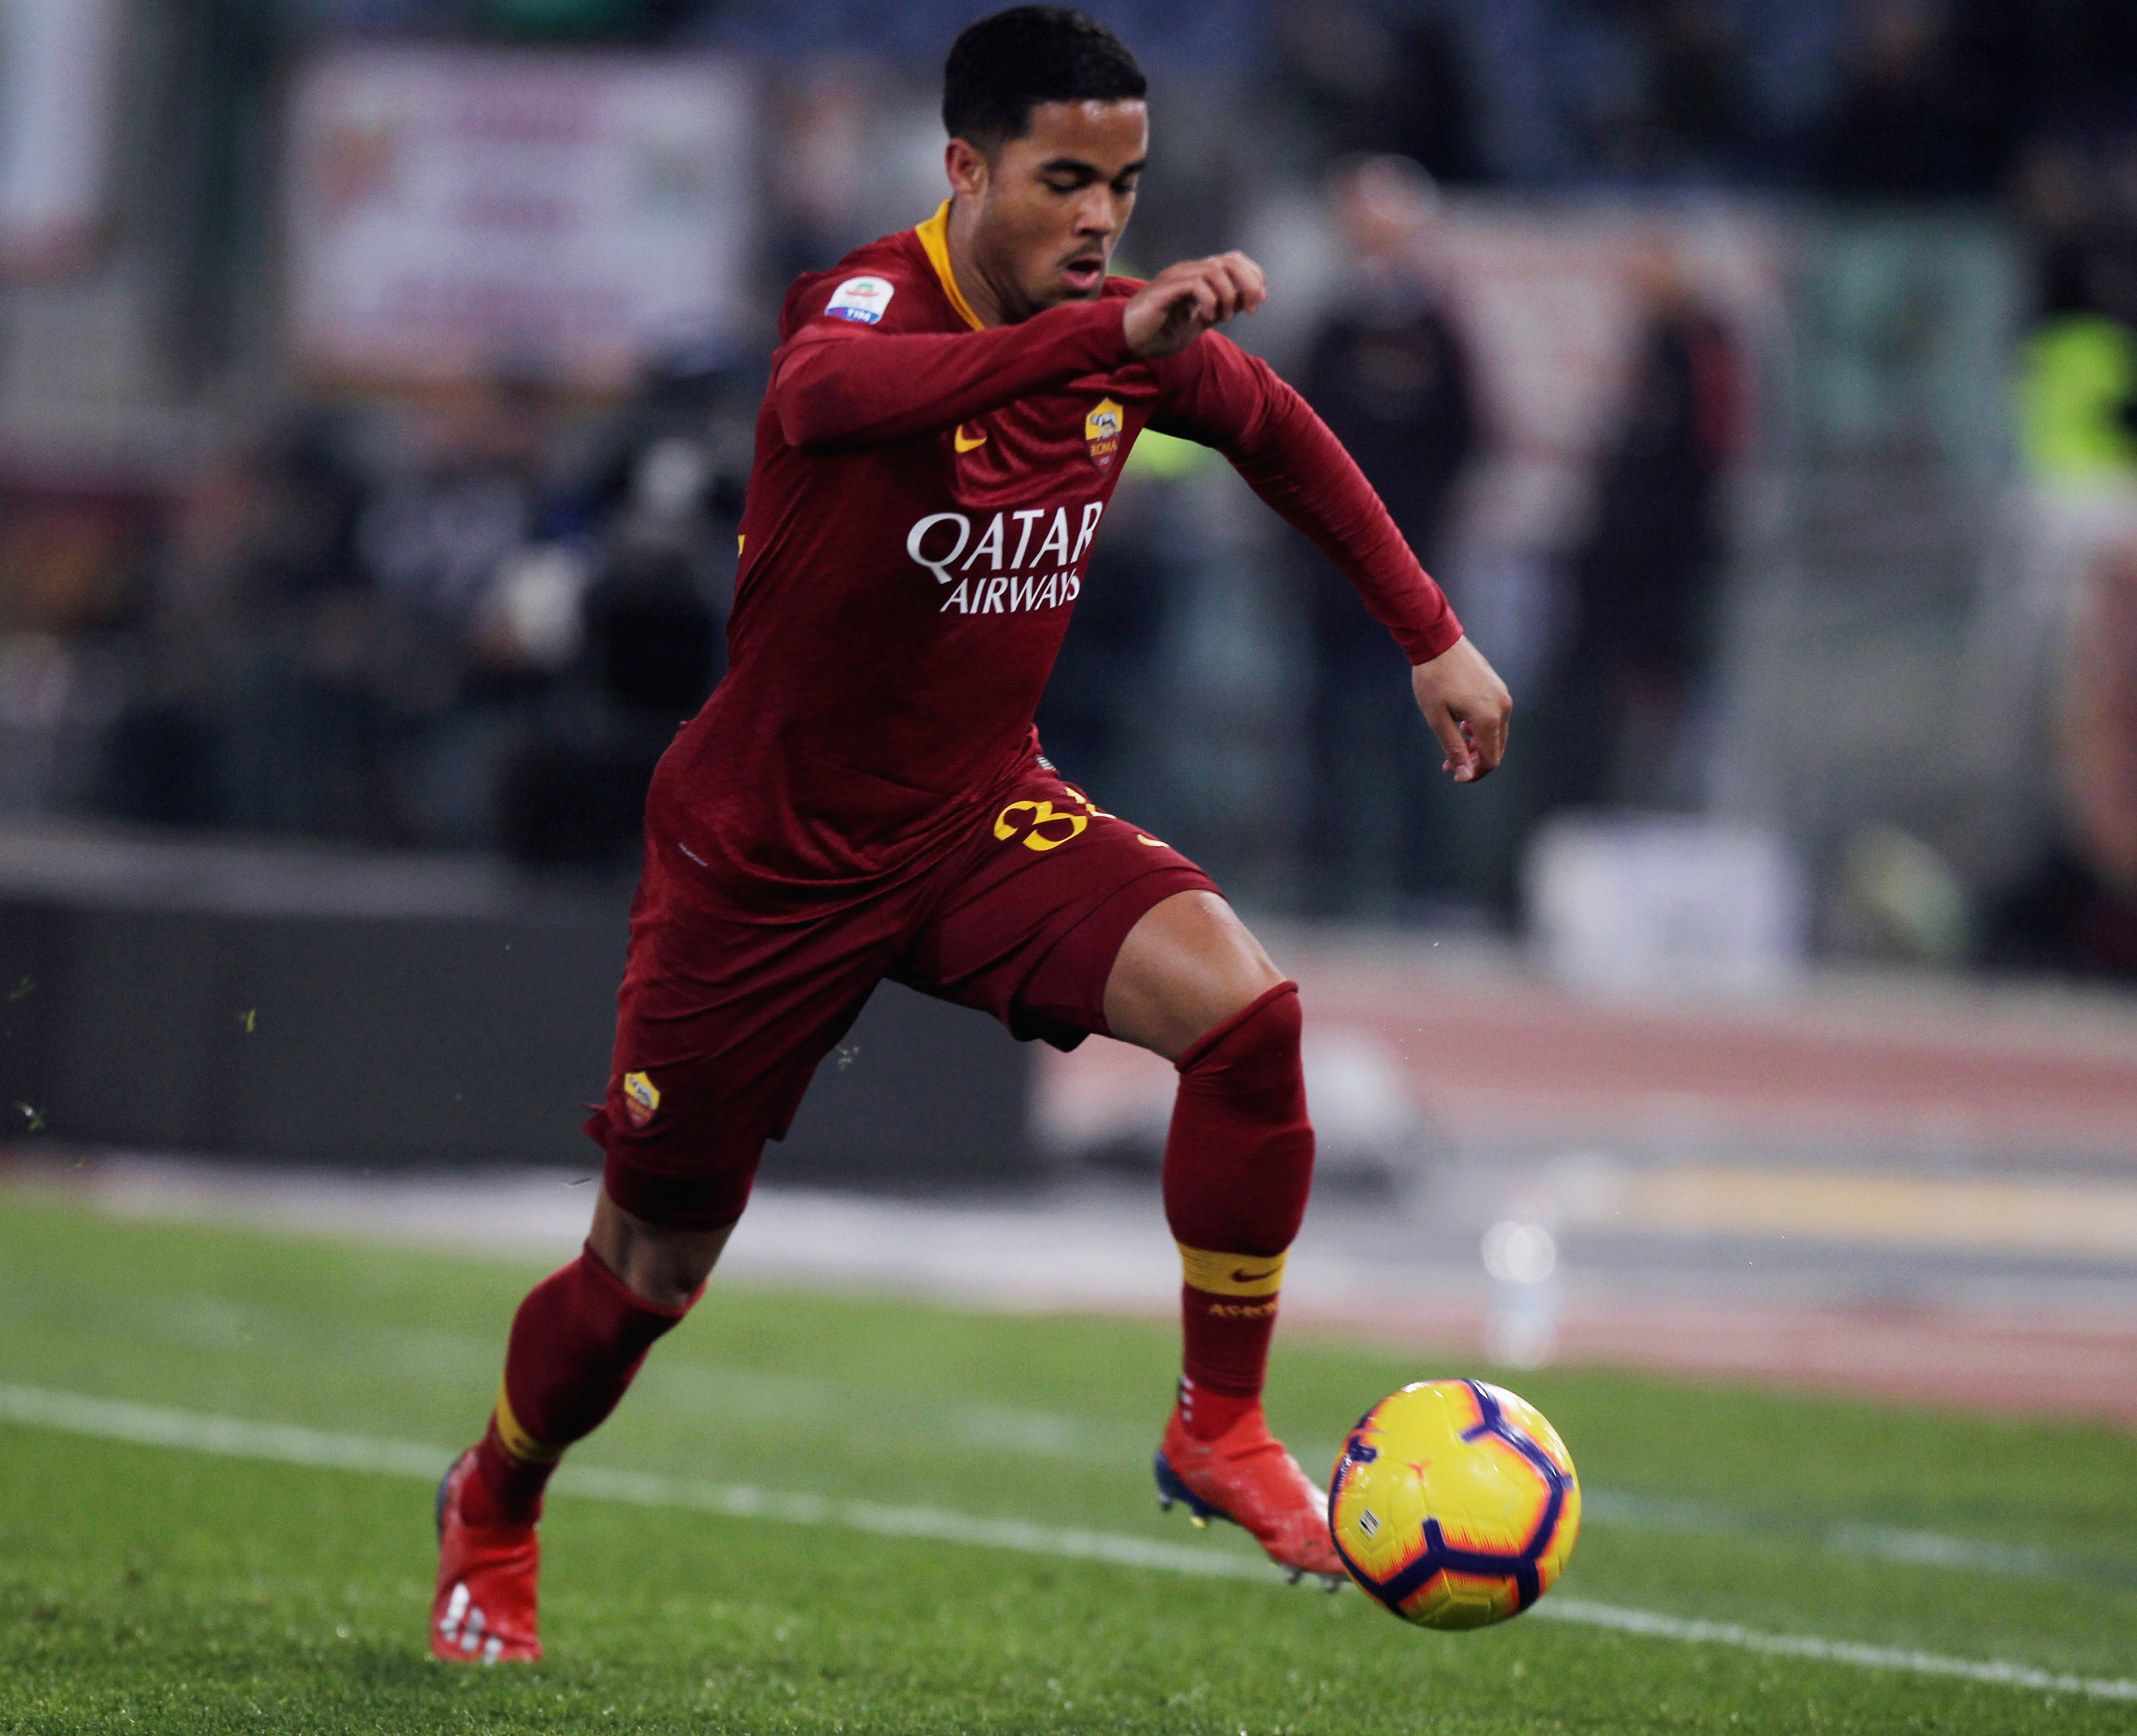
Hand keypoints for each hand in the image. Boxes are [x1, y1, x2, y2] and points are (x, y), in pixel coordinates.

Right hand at [1123, 252, 1266, 359]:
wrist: (1129, 341)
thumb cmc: (1162, 331)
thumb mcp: (1202, 320)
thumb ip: (1224, 307)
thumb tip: (1248, 298)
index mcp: (1198, 275)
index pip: (1234, 260)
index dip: (1253, 276)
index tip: (1259, 301)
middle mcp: (1188, 270)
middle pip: (1229, 260)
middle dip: (1248, 283)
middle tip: (1251, 309)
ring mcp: (1175, 278)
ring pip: (1214, 270)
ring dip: (1228, 295)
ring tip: (1223, 317)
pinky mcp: (1164, 290)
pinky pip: (1195, 284)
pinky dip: (1209, 301)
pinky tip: (1206, 318)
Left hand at [1411, 636, 1510, 783]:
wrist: (1438, 642)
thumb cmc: (1433, 680)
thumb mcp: (1438, 719)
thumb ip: (1454, 748)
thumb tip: (1465, 775)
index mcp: (1488, 718)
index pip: (1490, 759)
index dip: (1473, 773)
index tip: (1453, 774)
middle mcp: (1503, 708)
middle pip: (1496, 749)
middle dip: (1475, 760)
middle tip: (1449, 763)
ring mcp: (1503, 696)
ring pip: (1496, 733)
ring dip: (1477, 745)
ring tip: (1453, 742)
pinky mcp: (1499, 688)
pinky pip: (1496, 717)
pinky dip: (1481, 728)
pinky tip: (1462, 725)